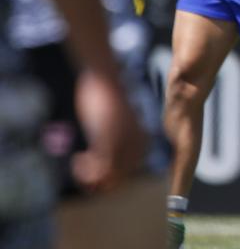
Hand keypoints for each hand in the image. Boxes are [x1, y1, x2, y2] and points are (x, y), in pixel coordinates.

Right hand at [72, 69, 146, 191]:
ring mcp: (123, 143)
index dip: (106, 179)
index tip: (92, 167)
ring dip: (89, 180)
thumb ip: (116, 144)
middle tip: (81, 170)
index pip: (127, 175)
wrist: (103, 77)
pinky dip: (85, 173)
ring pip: (109, 181)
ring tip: (79, 164)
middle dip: (96, 183)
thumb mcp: (114, 125)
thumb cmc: (106, 100)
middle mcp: (136, 145)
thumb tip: (109, 164)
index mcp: (141, 142)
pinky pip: (100, 170)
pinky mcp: (109, 139)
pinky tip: (78, 158)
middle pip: (118, 182)